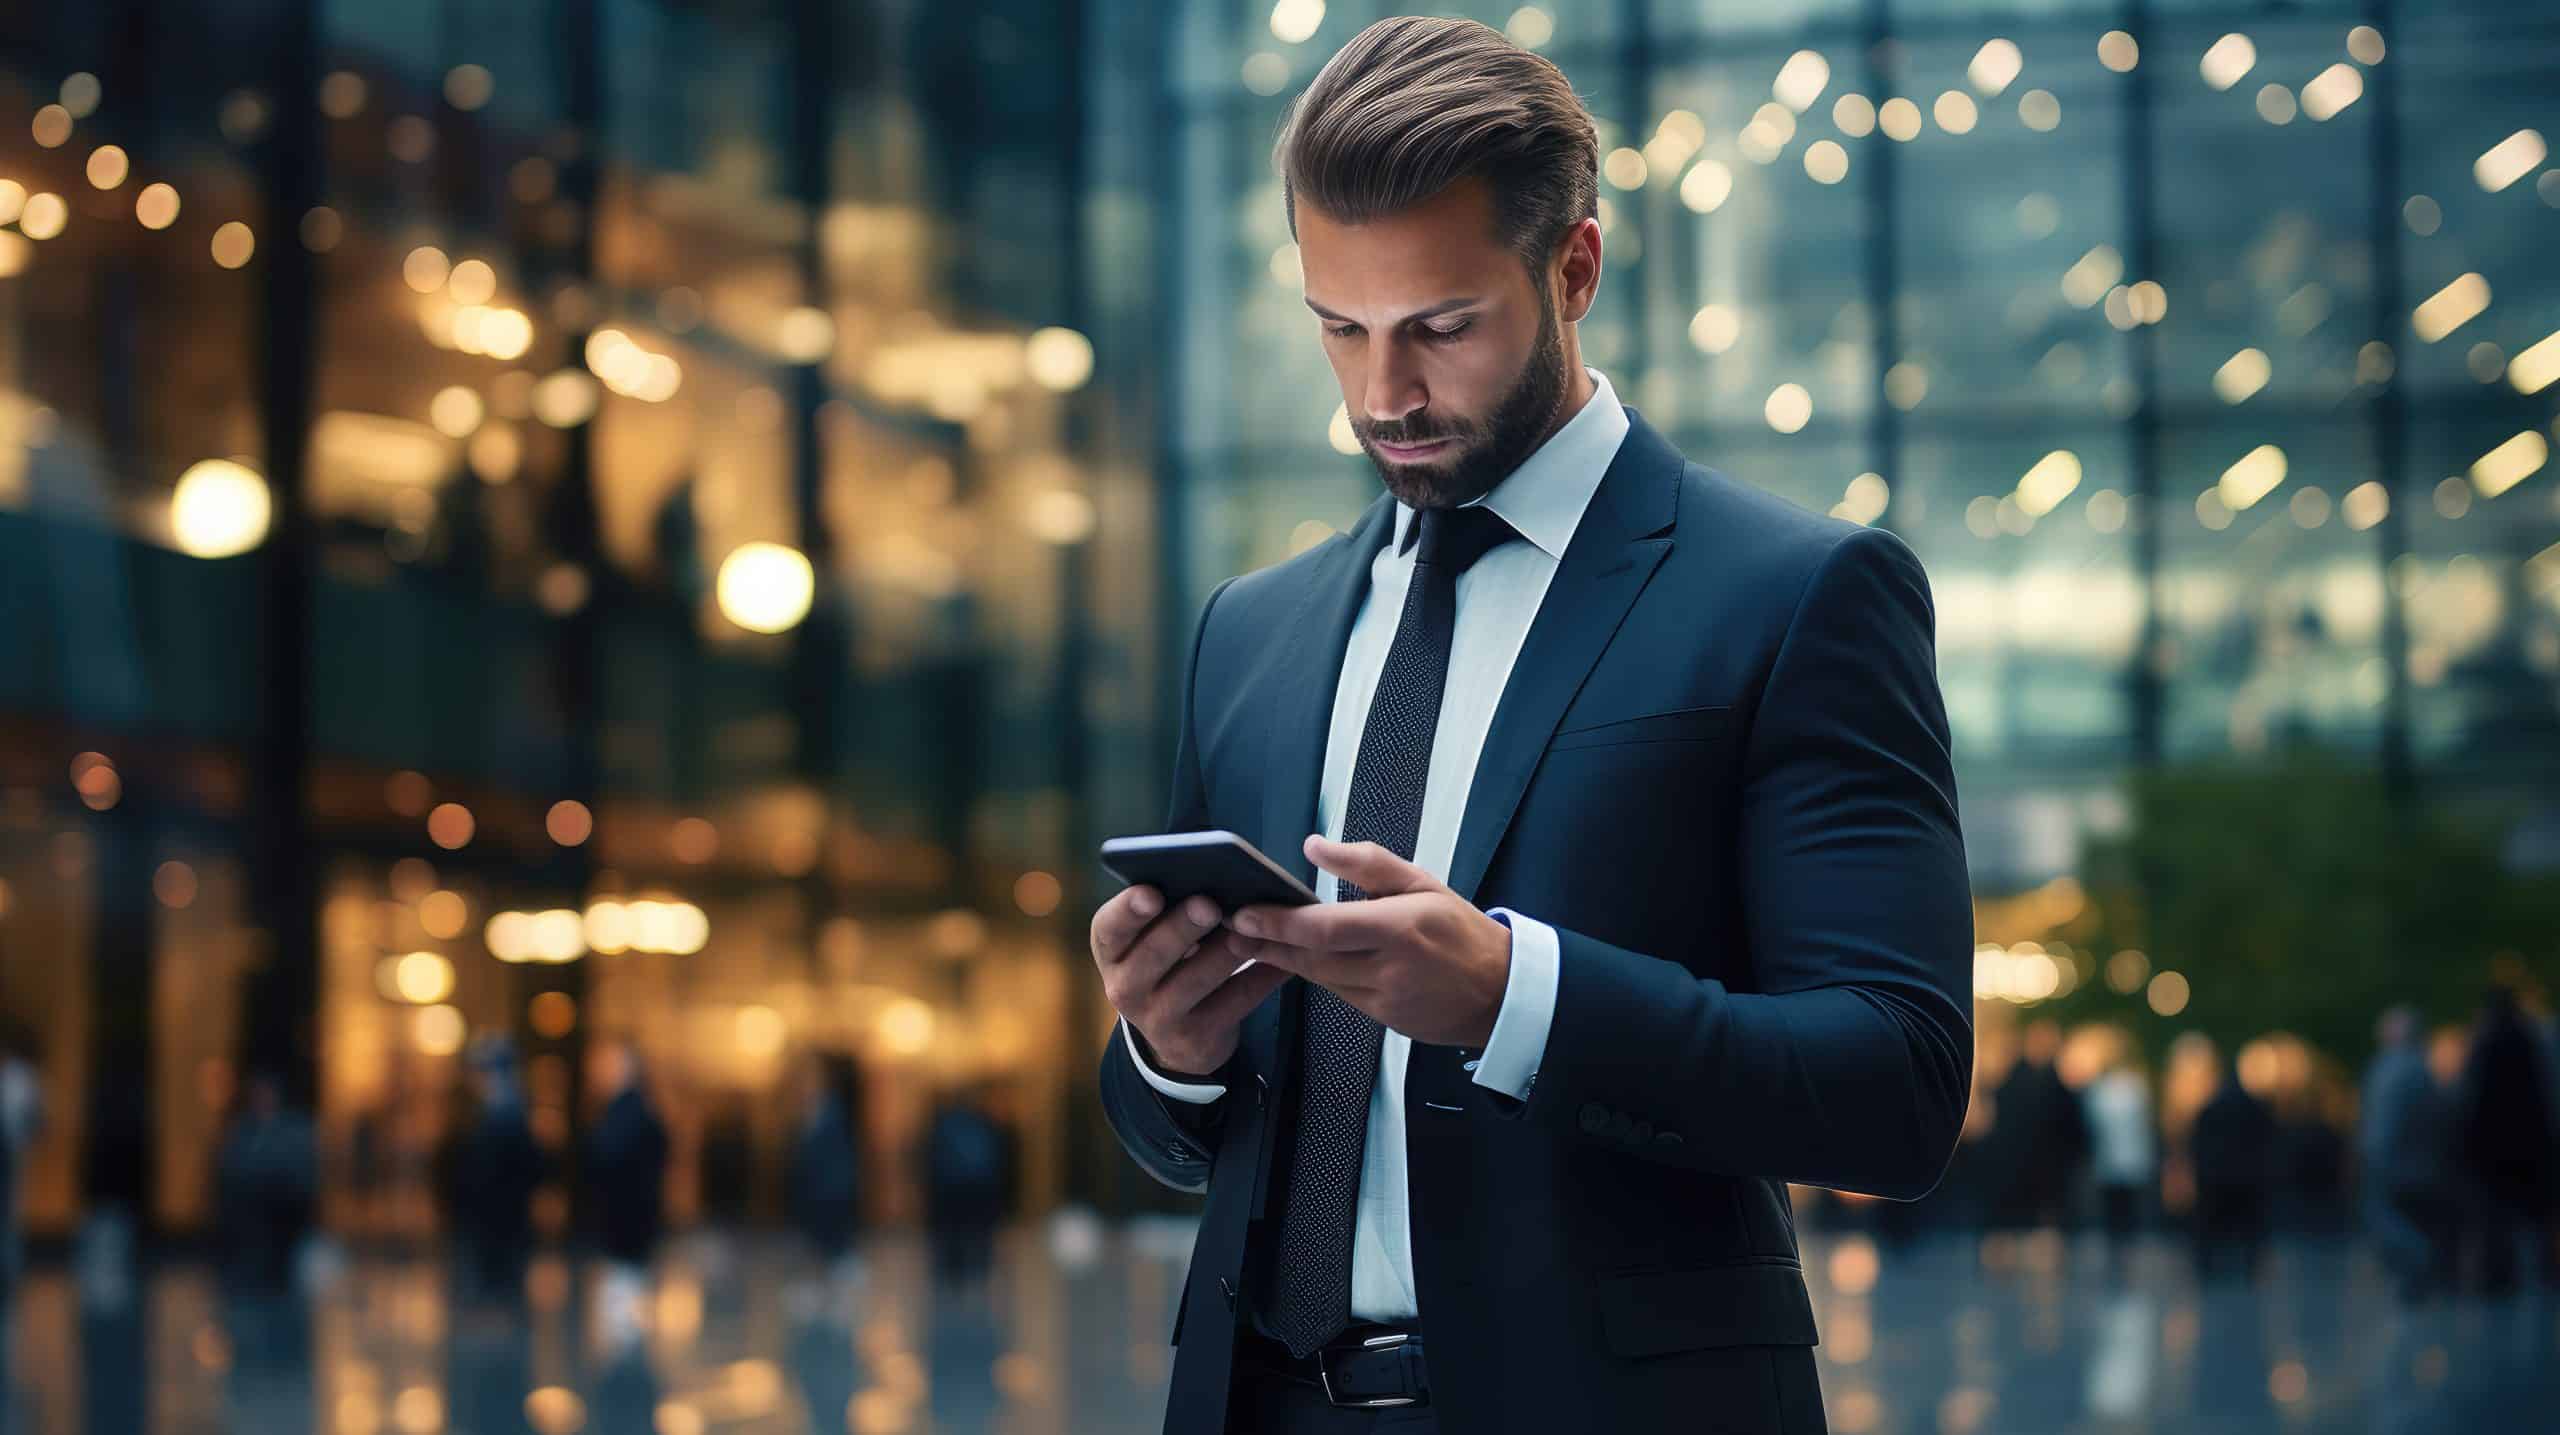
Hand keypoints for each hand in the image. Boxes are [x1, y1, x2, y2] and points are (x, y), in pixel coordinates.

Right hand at [1091, 883, 1290, 1076]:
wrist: (1175, 1040)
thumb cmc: (1166, 966)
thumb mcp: (1151, 942)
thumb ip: (1169, 913)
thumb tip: (1214, 876)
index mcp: (1111, 950)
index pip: (1109, 927)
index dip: (1129, 910)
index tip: (1152, 893)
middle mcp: (1125, 986)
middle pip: (1153, 954)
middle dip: (1183, 926)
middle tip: (1209, 904)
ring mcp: (1158, 1017)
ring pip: (1197, 979)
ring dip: (1230, 951)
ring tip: (1256, 929)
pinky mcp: (1196, 1038)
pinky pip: (1235, 1002)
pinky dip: (1262, 978)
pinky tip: (1284, 960)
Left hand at [1226, 835, 1512, 1047]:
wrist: (1501, 993)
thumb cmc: (1462, 930)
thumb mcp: (1423, 882)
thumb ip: (1367, 863)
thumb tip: (1314, 846)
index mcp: (1402, 928)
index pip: (1326, 929)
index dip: (1280, 923)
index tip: (1245, 913)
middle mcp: (1390, 968)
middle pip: (1312, 959)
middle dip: (1267, 943)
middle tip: (1230, 927)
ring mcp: (1385, 999)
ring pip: (1320, 979)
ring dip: (1283, 960)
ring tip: (1249, 940)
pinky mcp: (1383, 1019)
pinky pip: (1339, 994)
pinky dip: (1315, 975)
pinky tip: (1293, 959)